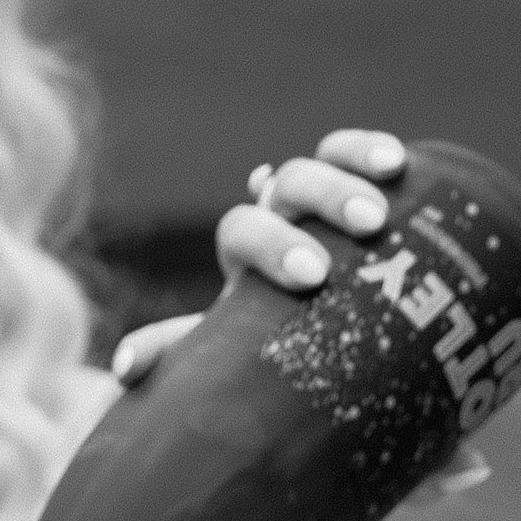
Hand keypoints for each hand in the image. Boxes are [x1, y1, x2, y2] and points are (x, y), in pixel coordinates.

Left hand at [109, 130, 409, 392]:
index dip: (272, 244)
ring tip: (379, 217)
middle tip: (342, 257)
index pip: (245, 228)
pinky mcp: (371, 192)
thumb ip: (185, 354)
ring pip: (324, 162)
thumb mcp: (237, 356)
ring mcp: (327, 199)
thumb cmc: (287, 357)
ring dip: (346, 180)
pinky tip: (399, 163)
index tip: (310, 279)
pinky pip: (363, 154)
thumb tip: (121, 368)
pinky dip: (373, 152)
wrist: (349, 357)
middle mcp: (286, 215)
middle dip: (316, 211)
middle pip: (289, 185)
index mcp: (250, 254)